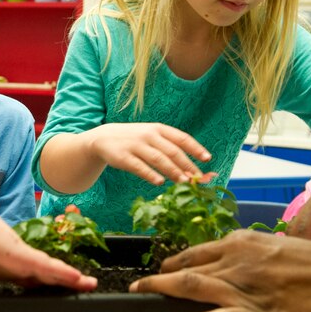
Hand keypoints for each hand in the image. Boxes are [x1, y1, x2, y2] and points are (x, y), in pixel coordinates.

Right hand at [0, 209, 97, 294]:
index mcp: (6, 267)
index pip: (30, 279)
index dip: (44, 286)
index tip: (54, 293)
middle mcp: (19, 261)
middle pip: (49, 274)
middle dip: (66, 282)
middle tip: (83, 287)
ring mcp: (24, 257)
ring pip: (54, 270)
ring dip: (72, 277)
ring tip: (90, 284)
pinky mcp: (24, 254)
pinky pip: (48, 265)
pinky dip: (63, 272)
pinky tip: (78, 278)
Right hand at [86, 123, 210, 184]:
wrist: (103, 138)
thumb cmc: (134, 140)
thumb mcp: (151, 137)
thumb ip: (169, 149)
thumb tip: (191, 169)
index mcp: (158, 129)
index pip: (181, 138)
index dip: (195, 148)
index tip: (207, 159)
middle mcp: (148, 135)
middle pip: (172, 151)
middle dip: (187, 165)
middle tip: (198, 178)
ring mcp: (135, 145)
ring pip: (158, 159)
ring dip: (173, 171)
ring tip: (184, 182)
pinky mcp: (123, 157)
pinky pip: (139, 166)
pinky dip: (150, 174)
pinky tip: (160, 182)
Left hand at [129, 227, 310, 311]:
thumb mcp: (281, 249)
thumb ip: (256, 257)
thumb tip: (242, 265)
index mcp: (243, 243)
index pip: (199, 250)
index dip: (176, 260)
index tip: (163, 267)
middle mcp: (237, 260)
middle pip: (187, 266)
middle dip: (159, 275)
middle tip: (139, 284)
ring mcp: (244, 287)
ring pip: (191, 286)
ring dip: (160, 290)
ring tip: (138, 295)